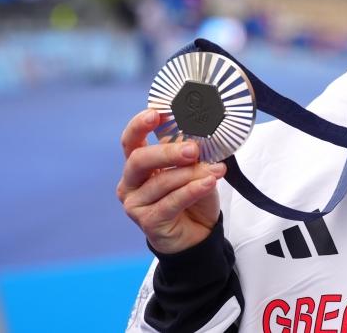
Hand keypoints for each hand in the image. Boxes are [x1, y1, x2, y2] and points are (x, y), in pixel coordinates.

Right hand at [116, 109, 226, 253]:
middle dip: (167, 152)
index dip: (139, 125)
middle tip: (192, 149)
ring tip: (216, 170)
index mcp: (139, 164)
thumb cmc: (193, 197)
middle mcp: (131, 183)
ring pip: (161, 182)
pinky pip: (171, 202)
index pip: (131, 140)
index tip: (155, 113)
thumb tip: (200, 141)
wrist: (198, 233)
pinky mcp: (148, 222)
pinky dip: (192, 190)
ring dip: (191, 174)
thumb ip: (192, 156)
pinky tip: (209, 183)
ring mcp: (135, 204)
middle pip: (139, 160)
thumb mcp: (195, 170)